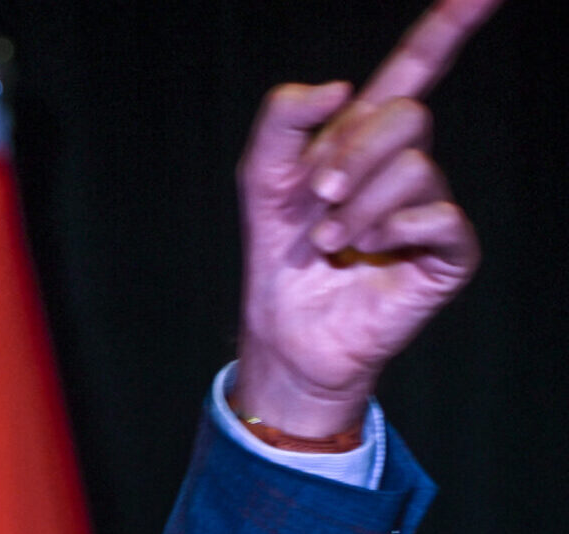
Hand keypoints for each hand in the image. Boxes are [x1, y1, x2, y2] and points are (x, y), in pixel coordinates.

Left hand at [234, 0, 499, 435]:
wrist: (284, 326)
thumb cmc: (278, 251)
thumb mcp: (261, 175)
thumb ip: (284, 117)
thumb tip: (343, 88)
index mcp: (366, 136)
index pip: (416, 67)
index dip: (449, 25)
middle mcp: (408, 162)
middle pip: (406, 114)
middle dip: (349, 154)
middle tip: (315, 199)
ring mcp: (432, 204)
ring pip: (416, 166)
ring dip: (356, 206)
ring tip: (331, 241)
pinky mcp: (449, 250)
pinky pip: (439, 215)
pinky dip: (391, 230)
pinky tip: (368, 254)